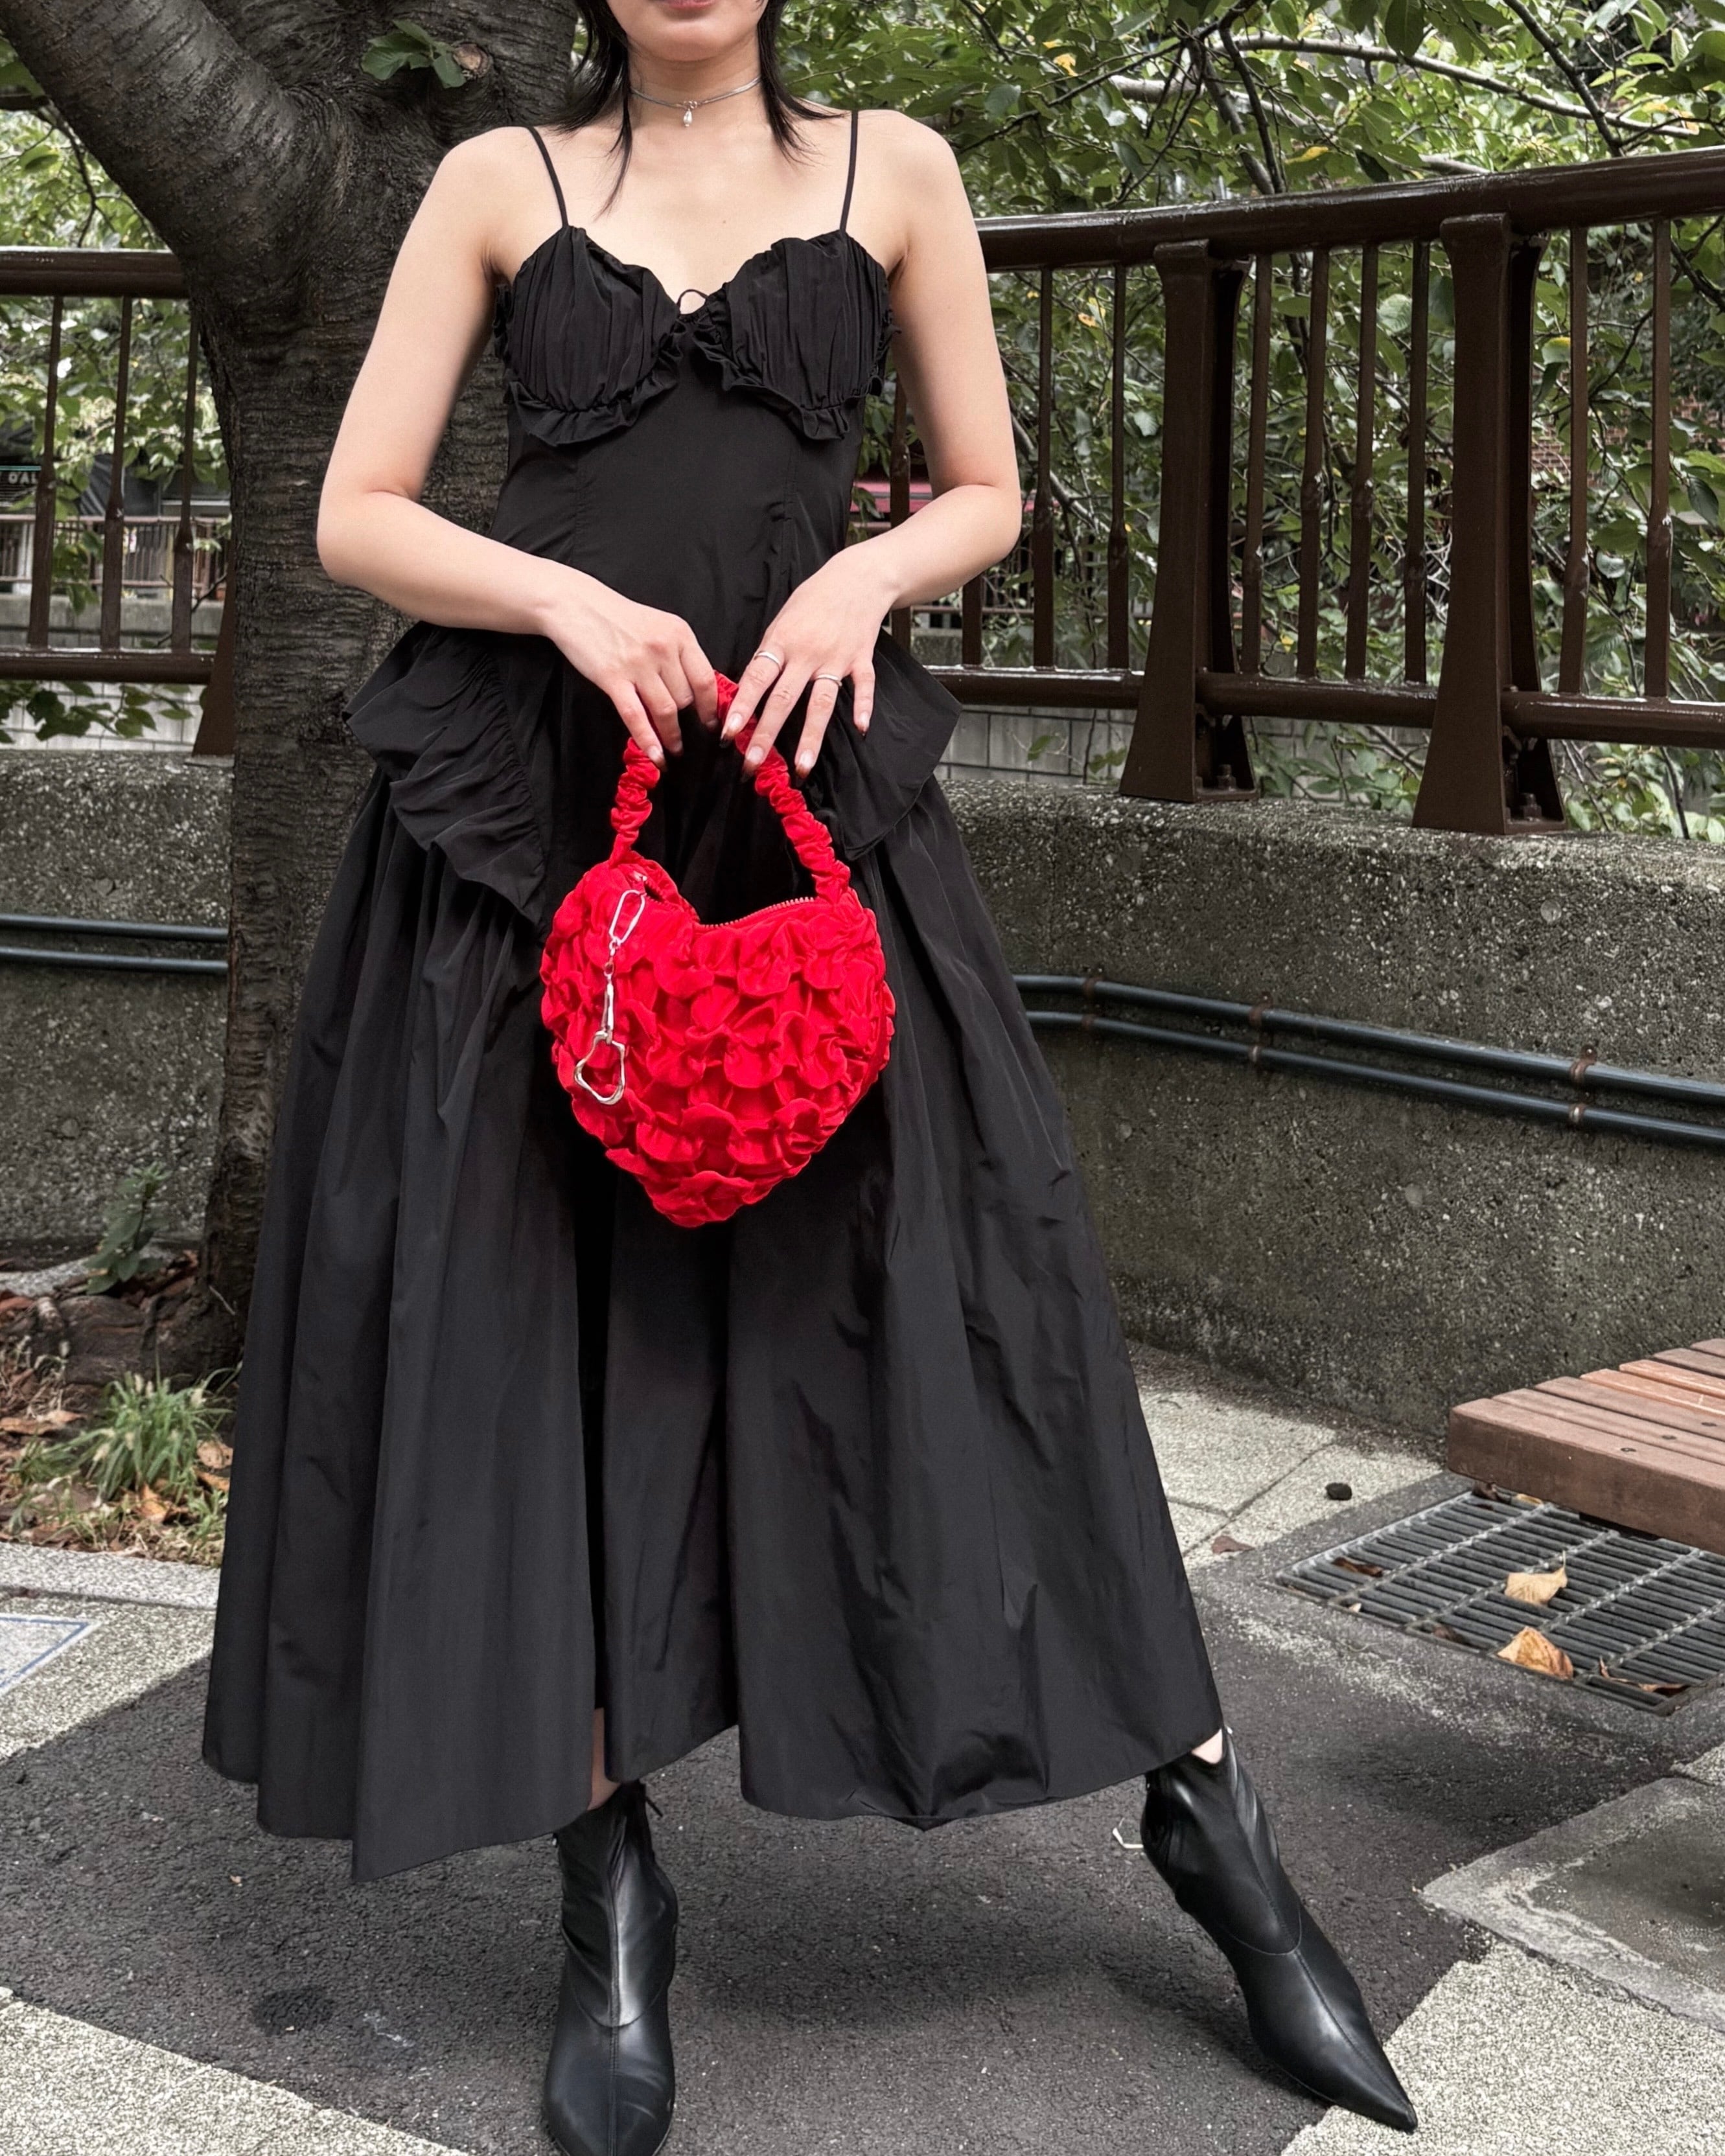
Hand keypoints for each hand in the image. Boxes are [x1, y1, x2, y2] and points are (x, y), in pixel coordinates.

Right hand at [538, 570, 717, 764]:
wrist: (576, 605)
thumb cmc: (618, 617)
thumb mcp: (659, 625)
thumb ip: (678, 653)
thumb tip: (695, 690)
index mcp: (679, 634)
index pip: (706, 679)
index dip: (711, 708)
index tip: (711, 724)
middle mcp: (663, 648)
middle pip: (686, 698)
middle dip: (688, 722)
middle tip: (688, 740)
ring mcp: (638, 663)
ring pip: (666, 710)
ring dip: (672, 737)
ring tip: (673, 750)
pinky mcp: (613, 677)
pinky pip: (636, 716)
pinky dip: (648, 739)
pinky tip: (656, 755)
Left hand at [722, 547, 895, 776]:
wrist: (856, 579)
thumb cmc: (813, 600)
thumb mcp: (781, 621)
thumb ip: (769, 655)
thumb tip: (750, 689)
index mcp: (781, 642)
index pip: (756, 680)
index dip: (741, 708)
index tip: (728, 734)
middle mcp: (806, 654)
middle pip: (783, 700)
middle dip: (766, 735)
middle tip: (752, 764)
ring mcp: (835, 659)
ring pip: (821, 703)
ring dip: (810, 737)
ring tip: (802, 766)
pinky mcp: (861, 659)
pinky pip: (863, 686)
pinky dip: (864, 707)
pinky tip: (861, 729)